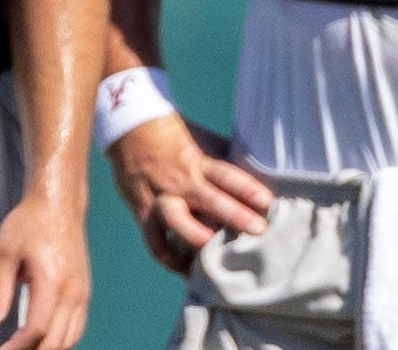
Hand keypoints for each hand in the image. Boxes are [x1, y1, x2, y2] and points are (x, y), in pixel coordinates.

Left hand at [0, 188, 90, 349]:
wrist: (58, 205)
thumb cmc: (30, 223)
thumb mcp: (4, 251)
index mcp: (53, 282)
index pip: (37, 330)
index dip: (17, 348)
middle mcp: (73, 293)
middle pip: (57, 342)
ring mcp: (82, 295)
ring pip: (70, 339)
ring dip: (47, 349)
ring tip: (22, 348)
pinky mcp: (84, 293)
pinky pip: (76, 328)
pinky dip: (60, 341)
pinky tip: (41, 340)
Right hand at [106, 115, 272, 274]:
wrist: (129, 129)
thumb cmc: (175, 135)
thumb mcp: (203, 139)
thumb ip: (227, 158)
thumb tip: (263, 171)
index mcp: (198, 162)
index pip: (226, 176)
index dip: (247, 189)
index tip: (269, 203)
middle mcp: (181, 182)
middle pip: (210, 201)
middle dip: (235, 216)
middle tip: (258, 230)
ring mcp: (160, 198)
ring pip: (178, 222)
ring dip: (199, 240)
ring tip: (218, 256)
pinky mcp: (143, 211)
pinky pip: (155, 241)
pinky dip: (170, 258)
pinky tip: (188, 269)